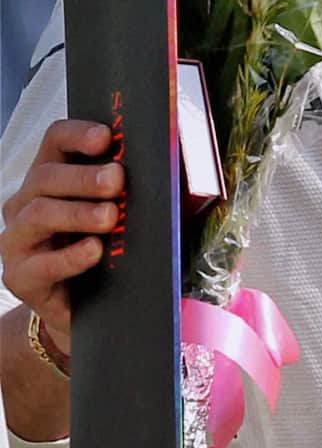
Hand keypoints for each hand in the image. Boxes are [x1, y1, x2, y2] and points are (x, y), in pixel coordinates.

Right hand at [0, 120, 122, 353]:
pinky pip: (42, 263)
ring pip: (40, 213)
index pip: (56, 140)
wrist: (92, 314)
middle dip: (84, 177)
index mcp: (53, 177)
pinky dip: (70, 256)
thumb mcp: (123, 216)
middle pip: (46, 175)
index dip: (78, 134)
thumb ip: (135, 188)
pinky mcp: (19, 276)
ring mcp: (18, 239)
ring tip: (110, 217)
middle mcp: (27, 202)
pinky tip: (94, 251)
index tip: (107, 138)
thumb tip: (176, 161)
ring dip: (78, 213)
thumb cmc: (110, 254)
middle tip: (117, 180)